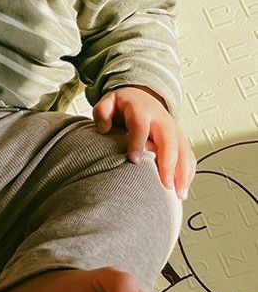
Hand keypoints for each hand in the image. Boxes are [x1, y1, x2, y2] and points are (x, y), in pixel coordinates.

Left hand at [93, 85, 195, 199]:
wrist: (142, 96)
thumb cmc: (123, 105)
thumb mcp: (108, 102)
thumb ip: (102, 112)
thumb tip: (103, 129)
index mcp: (141, 110)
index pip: (141, 127)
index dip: (137, 143)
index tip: (134, 161)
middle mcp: (161, 120)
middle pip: (169, 142)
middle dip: (169, 164)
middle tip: (165, 185)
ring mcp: (174, 130)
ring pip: (184, 151)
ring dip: (184, 173)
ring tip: (179, 194)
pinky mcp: (180, 139)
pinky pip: (189, 156)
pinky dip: (188, 173)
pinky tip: (182, 188)